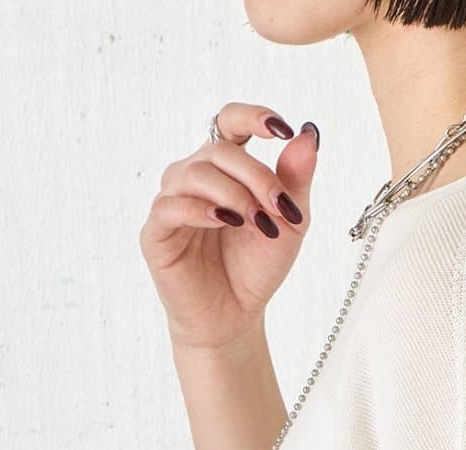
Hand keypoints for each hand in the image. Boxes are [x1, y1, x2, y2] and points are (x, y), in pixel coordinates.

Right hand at [139, 101, 318, 350]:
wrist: (235, 317)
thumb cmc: (257, 267)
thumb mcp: (289, 222)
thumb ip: (295, 180)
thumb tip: (309, 134)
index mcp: (225, 168)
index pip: (230, 122)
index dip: (253, 116)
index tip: (281, 129)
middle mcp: (194, 176)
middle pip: (220, 150)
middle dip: (256, 176)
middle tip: (280, 209)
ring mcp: (172, 201)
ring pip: (195, 172)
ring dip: (233, 194)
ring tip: (256, 223)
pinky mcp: (156, 231)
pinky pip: (171, 205)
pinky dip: (200, 209)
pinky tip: (223, 221)